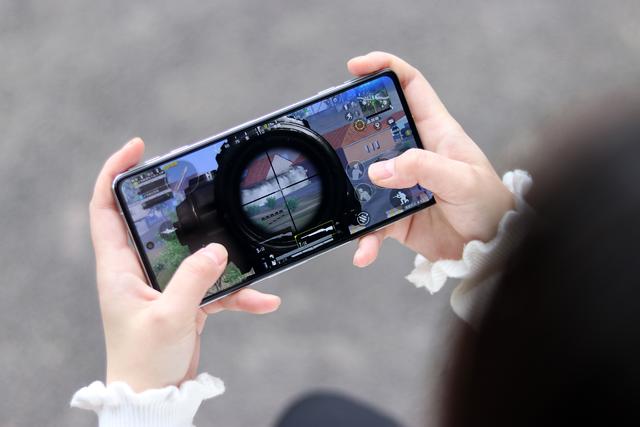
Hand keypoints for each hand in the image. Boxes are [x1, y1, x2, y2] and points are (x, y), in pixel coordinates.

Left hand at [90, 138, 280, 391]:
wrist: (156, 396)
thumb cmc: (144, 360)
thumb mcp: (169, 317)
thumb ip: (193, 280)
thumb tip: (219, 249)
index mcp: (119, 267)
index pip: (105, 207)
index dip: (115, 173)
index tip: (138, 149)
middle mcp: (140, 269)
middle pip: (154, 220)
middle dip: (176, 200)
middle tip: (199, 181)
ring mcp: (166, 283)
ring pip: (192, 251)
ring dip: (219, 250)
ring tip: (241, 242)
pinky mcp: (187, 299)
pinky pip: (217, 286)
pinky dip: (239, 292)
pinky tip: (265, 300)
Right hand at [348, 52, 514, 266]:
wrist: (491, 250)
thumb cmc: (490, 206)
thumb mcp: (462, 180)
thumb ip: (423, 168)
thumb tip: (380, 170)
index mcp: (436, 132)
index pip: (410, 86)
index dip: (384, 69)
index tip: (356, 67)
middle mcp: (415, 154)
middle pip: (376, 129)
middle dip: (352, 130)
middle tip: (332, 136)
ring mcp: (402, 184)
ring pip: (365, 177)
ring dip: (352, 192)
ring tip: (345, 205)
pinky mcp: (396, 215)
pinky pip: (371, 222)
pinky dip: (365, 238)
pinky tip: (364, 251)